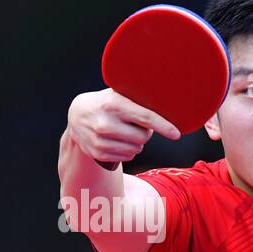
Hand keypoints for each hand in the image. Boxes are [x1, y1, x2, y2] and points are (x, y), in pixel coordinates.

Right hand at [66, 89, 180, 165]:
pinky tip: (118, 140)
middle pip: (143, 137)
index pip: (144, 117)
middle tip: (136, 125)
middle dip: (145, 132)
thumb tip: (168, 101)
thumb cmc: (106, 103)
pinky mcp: (98, 153)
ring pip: (137, 149)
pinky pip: (128, 157)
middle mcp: (105, 123)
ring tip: (125, 131)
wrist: (76, 115)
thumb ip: (138, 98)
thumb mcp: (118, 94)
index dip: (163, 126)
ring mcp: (100, 140)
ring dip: (137, 142)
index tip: (176, 134)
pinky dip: (128, 150)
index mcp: (113, 104)